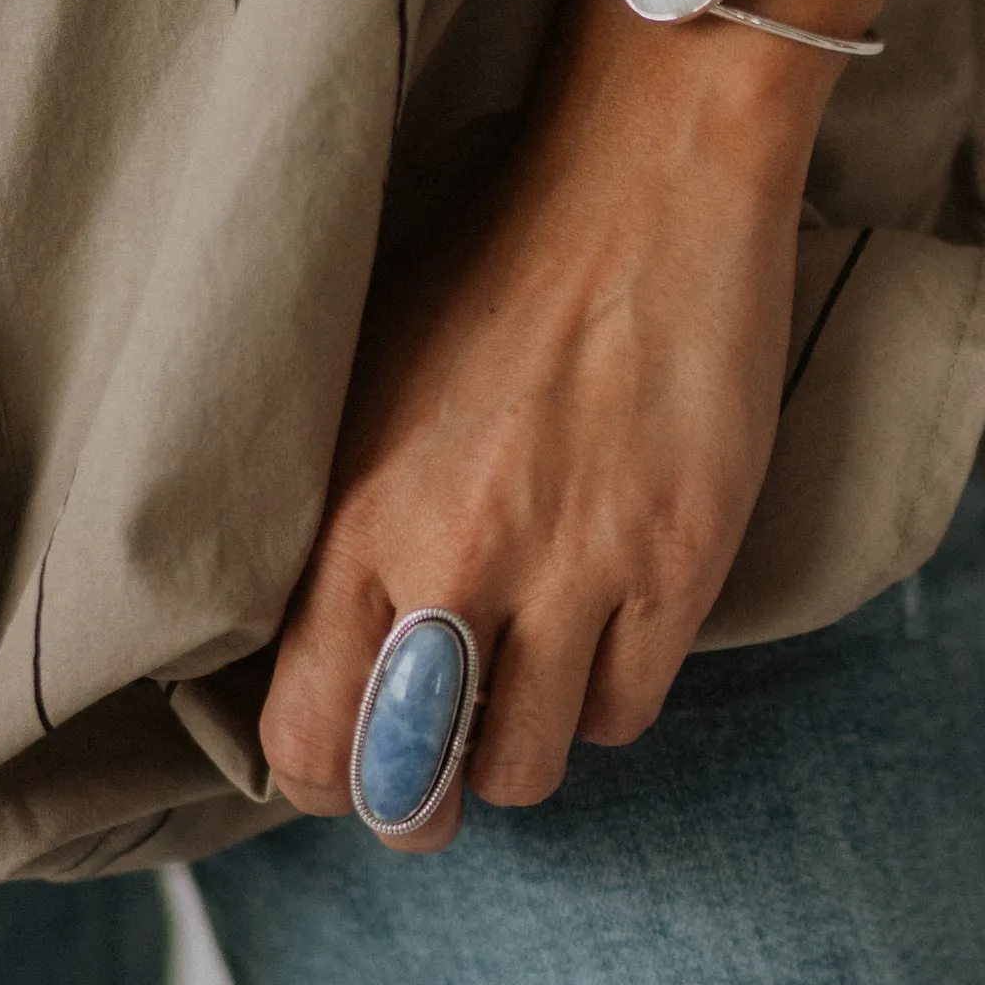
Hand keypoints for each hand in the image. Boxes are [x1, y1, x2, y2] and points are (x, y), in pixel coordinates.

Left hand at [262, 0, 821, 844]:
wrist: (643, 182)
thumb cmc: (488, 272)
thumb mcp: (360, 396)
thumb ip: (332, 529)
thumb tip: (305, 647)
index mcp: (354, 521)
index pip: (308, 739)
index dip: (324, 778)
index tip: (342, 764)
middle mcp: (455, 564)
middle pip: (414, 782)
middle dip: (414, 802)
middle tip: (428, 783)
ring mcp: (576, 572)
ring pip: (528, 764)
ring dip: (516, 750)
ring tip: (516, 701)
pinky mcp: (678, 566)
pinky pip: (627, 712)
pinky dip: (606, 701)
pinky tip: (596, 646)